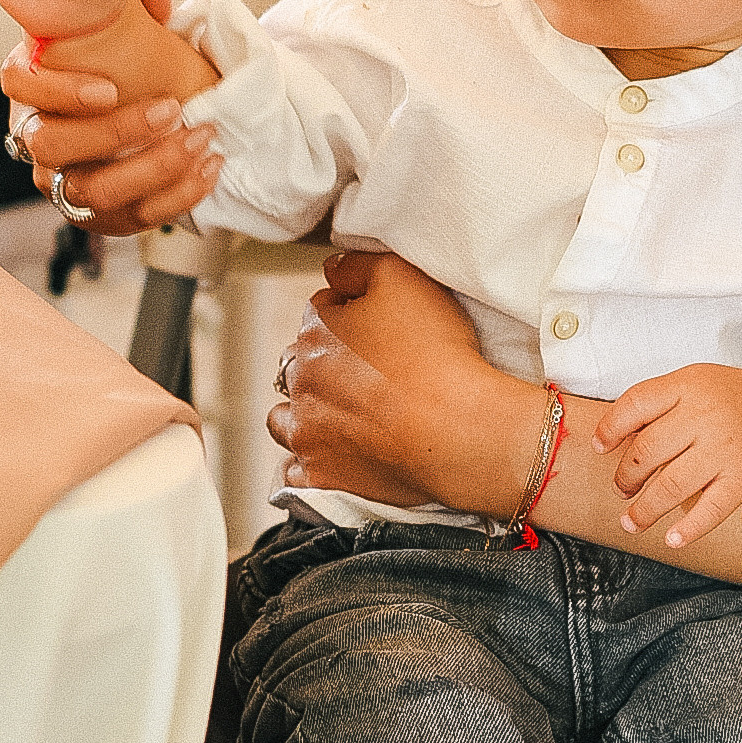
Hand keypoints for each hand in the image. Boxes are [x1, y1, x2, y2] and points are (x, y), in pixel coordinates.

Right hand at [0, 0, 226, 233]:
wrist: (152, 114)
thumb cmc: (128, 67)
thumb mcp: (130, 28)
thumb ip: (138, 2)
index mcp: (34, 83)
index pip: (19, 83)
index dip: (58, 90)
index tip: (109, 88)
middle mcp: (39, 139)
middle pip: (53, 147)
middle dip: (117, 132)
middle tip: (173, 110)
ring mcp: (64, 183)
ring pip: (93, 192)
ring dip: (153, 168)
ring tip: (200, 139)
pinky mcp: (100, 217)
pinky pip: (133, 218)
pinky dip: (177, 196)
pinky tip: (209, 168)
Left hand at [270, 250, 518, 509]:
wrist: (457, 431)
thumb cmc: (436, 354)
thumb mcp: (403, 277)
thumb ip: (358, 266)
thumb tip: (332, 270)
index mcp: (317, 333)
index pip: (321, 313)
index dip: (351, 315)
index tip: (380, 328)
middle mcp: (302, 382)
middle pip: (301, 364)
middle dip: (323, 365)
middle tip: (365, 374)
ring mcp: (307, 433)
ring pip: (284, 419)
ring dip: (303, 414)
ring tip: (336, 418)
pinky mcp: (321, 476)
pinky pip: (296, 472)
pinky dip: (308, 465)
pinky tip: (331, 459)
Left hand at [595, 362, 741, 548]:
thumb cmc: (732, 401)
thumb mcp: (694, 384)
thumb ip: (657, 403)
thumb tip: (612, 439)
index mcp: (688, 387)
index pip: (635, 404)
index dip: (610, 429)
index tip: (599, 447)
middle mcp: (705, 417)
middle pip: (647, 452)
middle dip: (626, 477)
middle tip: (622, 488)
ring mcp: (724, 450)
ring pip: (670, 486)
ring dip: (644, 510)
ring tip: (631, 521)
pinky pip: (710, 510)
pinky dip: (689, 529)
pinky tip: (672, 539)